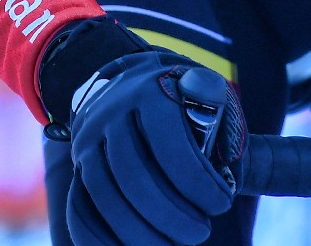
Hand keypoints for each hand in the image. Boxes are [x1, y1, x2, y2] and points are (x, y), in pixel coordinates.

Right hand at [66, 50, 244, 245]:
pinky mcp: (76, 165)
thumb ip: (219, 115)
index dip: (199, 184)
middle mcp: (110, 113)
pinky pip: (79, 209)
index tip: (222, 205)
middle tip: (200, 233)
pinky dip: (100, 239)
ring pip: (104, 197)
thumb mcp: (203, 90)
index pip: (172, 148)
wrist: (131, 81)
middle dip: (171, 216)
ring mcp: (86, 140)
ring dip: (139, 233)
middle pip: (135, 178)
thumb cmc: (180, 96)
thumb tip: (234, 155)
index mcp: (149, 92)